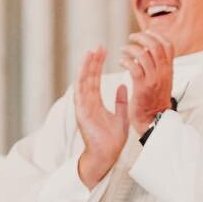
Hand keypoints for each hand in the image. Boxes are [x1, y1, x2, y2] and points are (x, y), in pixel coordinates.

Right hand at [73, 47, 128, 187]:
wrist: (107, 155)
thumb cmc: (112, 139)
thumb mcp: (121, 115)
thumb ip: (120, 101)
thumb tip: (121, 85)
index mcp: (95, 103)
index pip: (95, 79)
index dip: (98, 65)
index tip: (102, 51)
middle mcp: (87, 103)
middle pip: (88, 78)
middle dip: (92, 61)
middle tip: (98, 46)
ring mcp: (83, 107)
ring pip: (83, 83)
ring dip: (86, 67)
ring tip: (90, 52)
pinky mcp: (82, 113)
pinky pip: (81, 94)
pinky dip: (81, 81)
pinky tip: (84, 69)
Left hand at [121, 32, 174, 135]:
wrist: (153, 121)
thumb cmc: (154, 102)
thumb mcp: (162, 81)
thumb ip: (158, 67)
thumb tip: (149, 51)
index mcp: (169, 70)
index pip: (168, 46)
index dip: (157, 36)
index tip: (146, 33)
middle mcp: (164, 73)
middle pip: (156, 46)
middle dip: (143, 38)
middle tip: (132, 37)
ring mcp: (154, 80)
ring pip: (145, 55)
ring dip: (131, 49)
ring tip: (123, 49)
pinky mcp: (143, 88)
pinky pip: (135, 68)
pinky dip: (126, 61)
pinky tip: (121, 62)